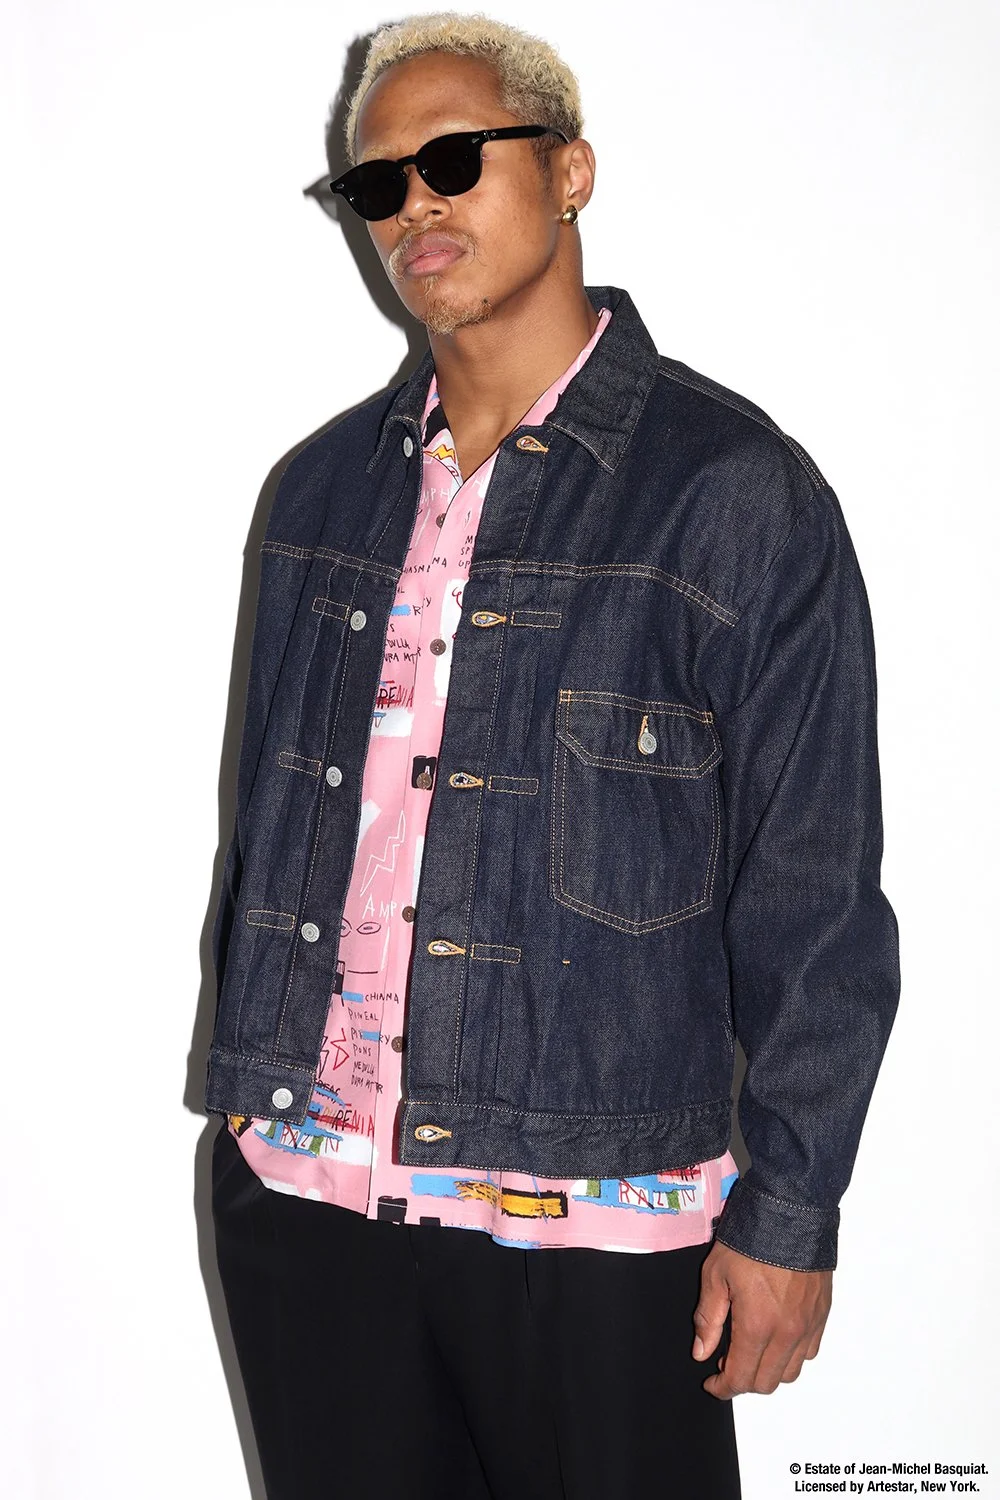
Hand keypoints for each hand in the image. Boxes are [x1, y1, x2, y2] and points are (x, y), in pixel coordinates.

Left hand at [692, 1240, 832, 1398]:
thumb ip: (708, 1319)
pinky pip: (809, 1351)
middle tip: (727, 1362)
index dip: (723, 1389)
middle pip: (766, 1383)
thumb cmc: (751, 1239)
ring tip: (751, 1349)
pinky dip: (791, 1355)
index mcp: (757, 1326)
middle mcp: (787, 1333)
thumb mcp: (715, 1274)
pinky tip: (776, 1336)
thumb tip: (701, 1352)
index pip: (741, 1379)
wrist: (790, 1212)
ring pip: (790, 1372)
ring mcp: (808, 1325)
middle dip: (744, 1381)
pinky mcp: (822, 1314)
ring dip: (768, 1370)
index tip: (712, 1383)